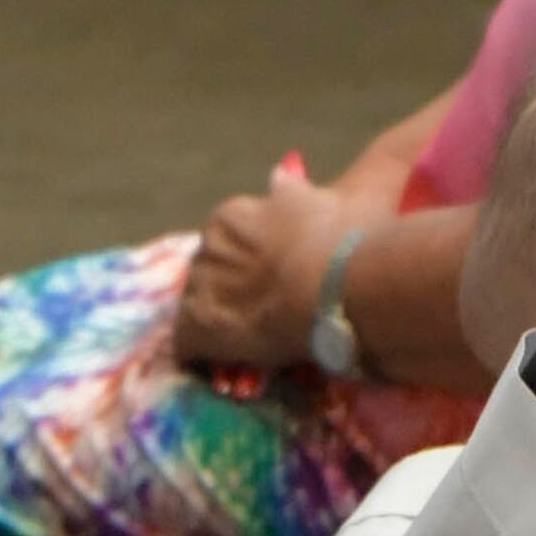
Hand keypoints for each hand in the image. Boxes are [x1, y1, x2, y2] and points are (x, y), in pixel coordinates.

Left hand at [173, 159, 350, 368]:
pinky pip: (189, 343)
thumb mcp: (327, 199)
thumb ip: (297, 190)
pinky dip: (206, 354)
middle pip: (212, 270)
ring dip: (220, 320)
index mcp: (233, 214)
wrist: (342, 287)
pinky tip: (231, 359)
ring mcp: (200, 285)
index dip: (253, 264)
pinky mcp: (196, 327)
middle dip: (233, 288)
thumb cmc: (346, 241)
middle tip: (270, 310)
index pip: (228, 240)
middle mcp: (208, 243)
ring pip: (200, 304)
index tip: (277, 279)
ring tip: (257, 338)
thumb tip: (278, 176)